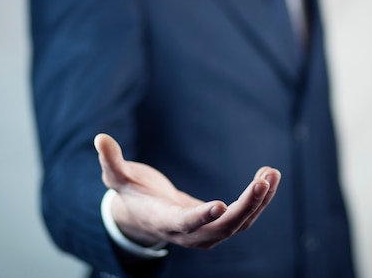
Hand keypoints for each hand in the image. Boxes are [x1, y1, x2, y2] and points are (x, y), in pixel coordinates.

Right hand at [94, 133, 280, 249]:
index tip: (222, 205)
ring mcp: (207, 233)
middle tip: (263, 180)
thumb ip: (111, 161)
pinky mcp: (220, 225)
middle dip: (246, 206)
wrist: (147, 217)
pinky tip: (269, 176)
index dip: (202, 216)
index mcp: (164, 221)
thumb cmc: (132, 194)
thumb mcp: (117, 178)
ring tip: (272, 173)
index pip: (185, 223)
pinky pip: (245, 216)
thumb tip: (99, 137)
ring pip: (240, 224)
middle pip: (223, 227)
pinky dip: (259, 198)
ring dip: (260, 200)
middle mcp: (189, 234)